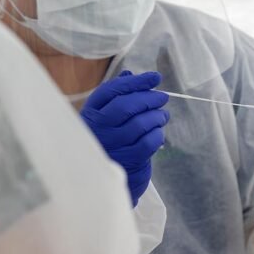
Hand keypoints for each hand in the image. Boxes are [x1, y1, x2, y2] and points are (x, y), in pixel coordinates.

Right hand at [80, 71, 169, 205]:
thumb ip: (116, 96)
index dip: (136, 82)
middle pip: (127, 105)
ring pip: (141, 123)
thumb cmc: (105, 141)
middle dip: (149, 98)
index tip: (155, 77)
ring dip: (157, 116)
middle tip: (162, 97)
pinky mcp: (127, 160)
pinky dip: (158, 134)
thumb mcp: (103, 118)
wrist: (101, 179)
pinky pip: (148, 141)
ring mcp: (112, 145)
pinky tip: (158, 132)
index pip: (112, 90)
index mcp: (91, 113)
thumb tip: (130, 74)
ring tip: (162, 115)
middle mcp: (98, 128)